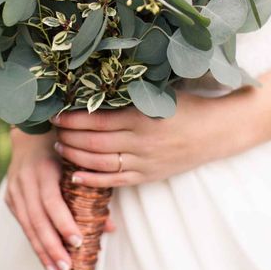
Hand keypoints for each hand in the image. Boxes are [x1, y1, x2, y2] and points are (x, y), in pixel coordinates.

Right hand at [5, 127, 115, 269]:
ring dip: (42, 250)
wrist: (31, 132)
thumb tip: (111, 227)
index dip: (63, 222)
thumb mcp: (78, 161)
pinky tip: (45, 258)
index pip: (51, 201)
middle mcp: (25, 179)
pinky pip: (22, 223)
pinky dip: (34, 241)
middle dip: (52, 245)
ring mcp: (14, 188)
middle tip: (67, 266)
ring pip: (27, 225)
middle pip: (37, 218)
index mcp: (43, 168)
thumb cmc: (63, 147)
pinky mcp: (10, 196)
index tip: (78, 241)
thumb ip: (93, 191)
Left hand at [52, 92, 234, 187]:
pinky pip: (115, 181)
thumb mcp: (159, 95)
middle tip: (53, 132)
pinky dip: (93, 180)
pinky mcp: (149, 176)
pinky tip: (75, 176)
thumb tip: (97, 88)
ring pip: (101, 163)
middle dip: (70, 138)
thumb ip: (130, 95)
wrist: (216, 131)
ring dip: (76, 157)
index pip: (98, 120)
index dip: (73, 119)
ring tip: (60, 149)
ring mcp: (145, 162)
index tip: (55, 115)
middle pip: (95, 143)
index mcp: (142, 117)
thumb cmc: (187, 107)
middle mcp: (141, 142)